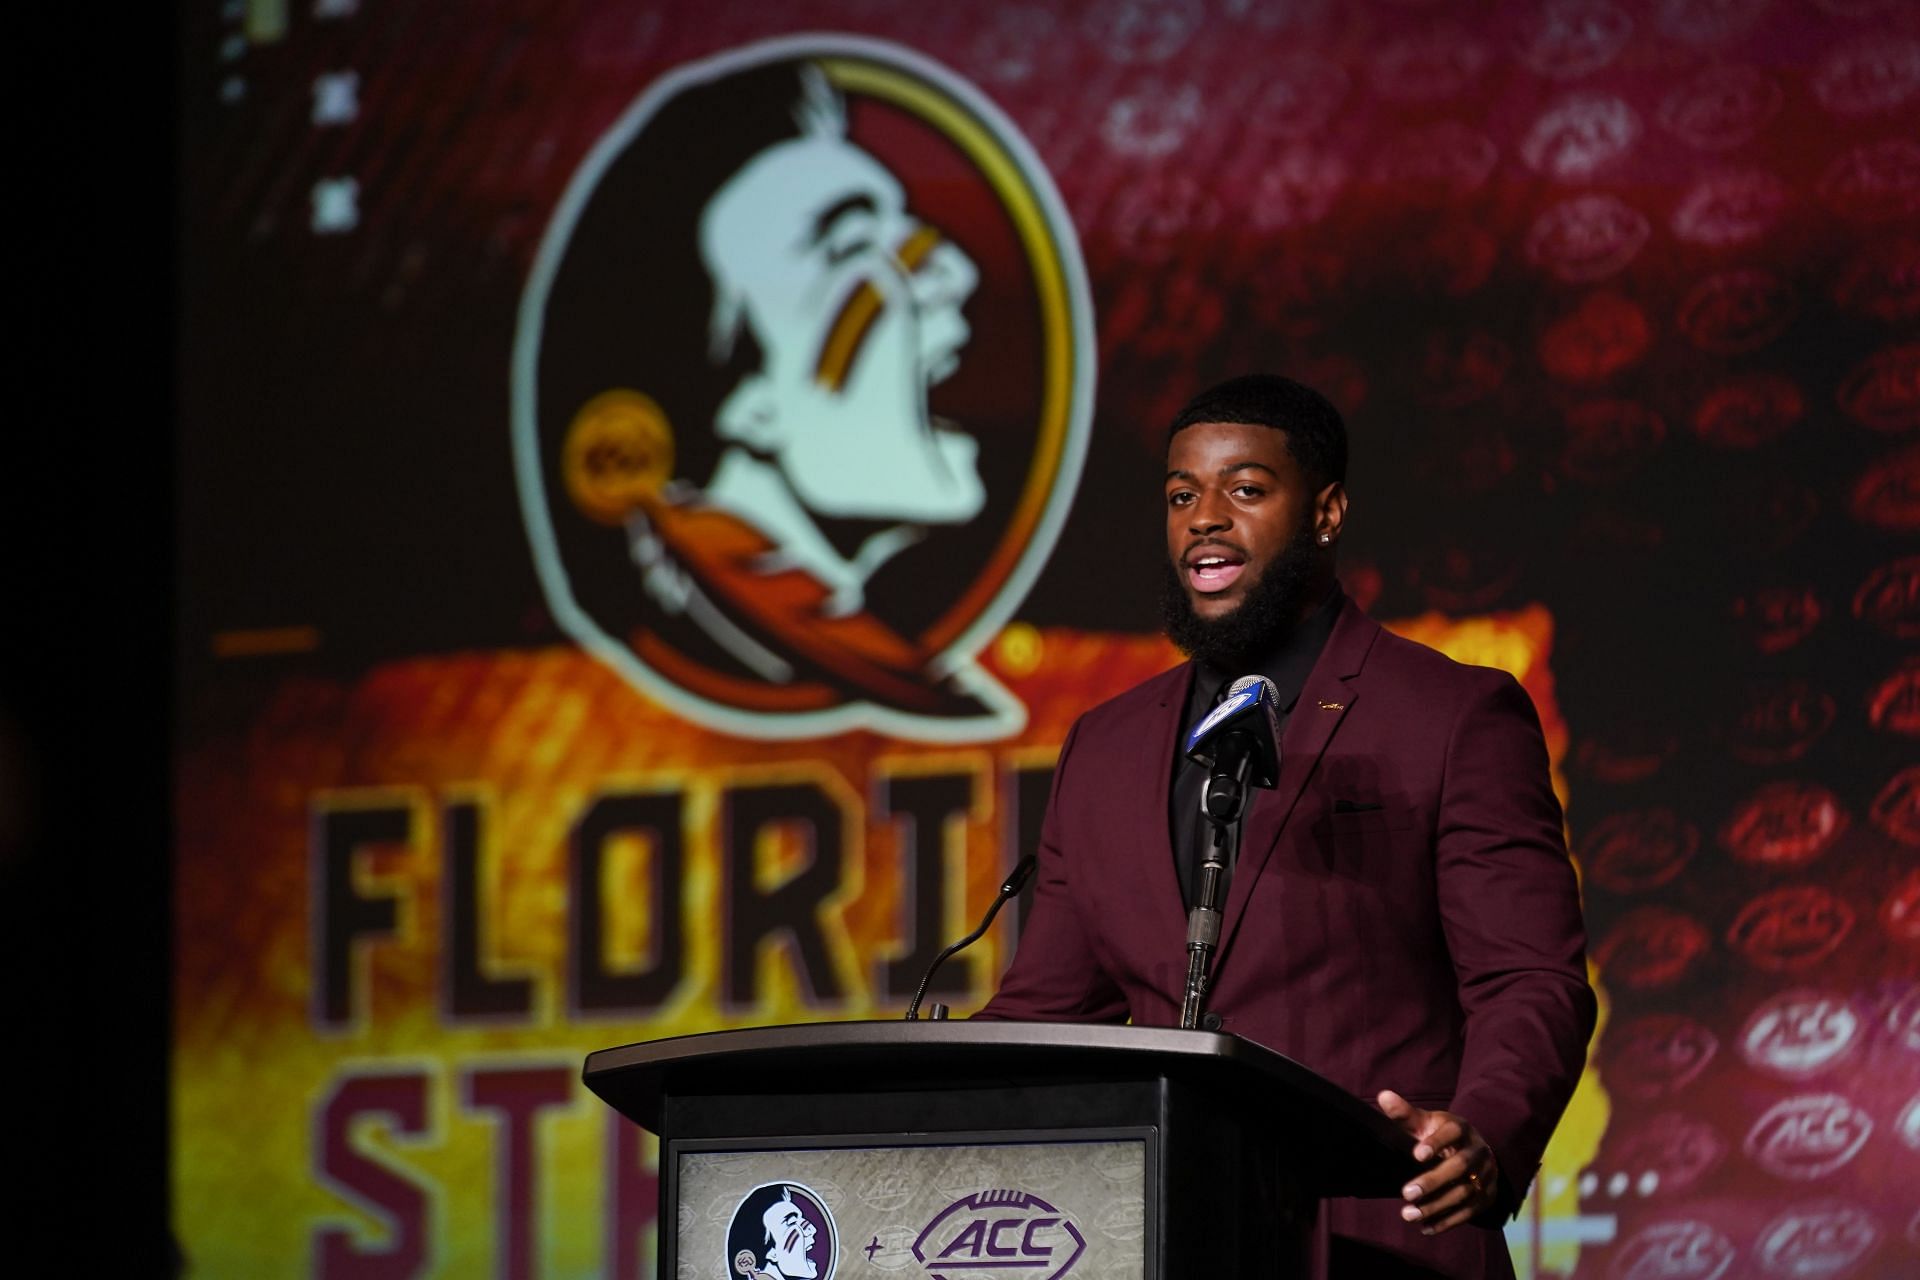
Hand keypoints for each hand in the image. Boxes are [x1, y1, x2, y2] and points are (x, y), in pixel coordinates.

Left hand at [1376, 1090, 1498, 1235]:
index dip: (1436, 1143)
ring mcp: (1486, 1175)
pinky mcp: (1487, 1196)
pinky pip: (1470, 1212)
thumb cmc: (1440, 1134)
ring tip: (1409, 1214)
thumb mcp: (1426, 1122)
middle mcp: (1478, 1151)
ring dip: (1437, 1206)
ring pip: (1464, 1193)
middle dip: (1433, 1181)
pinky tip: (1426, 1227)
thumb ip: (1405, 1114)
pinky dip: (1448, 1221)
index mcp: (1461, 1129)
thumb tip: (1383, 1096)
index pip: (1452, 1132)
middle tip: (1406, 1193)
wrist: (1475, 1150)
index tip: (1416, 1154)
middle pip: (1459, 1167)